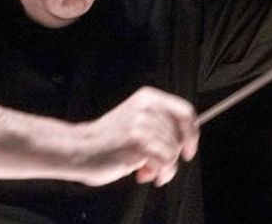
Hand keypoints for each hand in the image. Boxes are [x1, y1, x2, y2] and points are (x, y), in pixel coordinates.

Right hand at [75, 86, 198, 186]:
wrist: (78, 149)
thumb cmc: (106, 141)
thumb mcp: (135, 121)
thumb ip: (158, 125)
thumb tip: (185, 142)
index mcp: (148, 97)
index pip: (185, 111)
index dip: (192, 133)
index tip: (188, 150)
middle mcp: (147, 106)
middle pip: (181, 136)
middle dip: (171, 157)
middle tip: (154, 167)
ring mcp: (143, 123)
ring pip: (173, 151)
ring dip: (162, 167)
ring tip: (143, 169)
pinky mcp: (139, 141)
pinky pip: (165, 160)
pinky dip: (158, 172)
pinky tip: (142, 173)